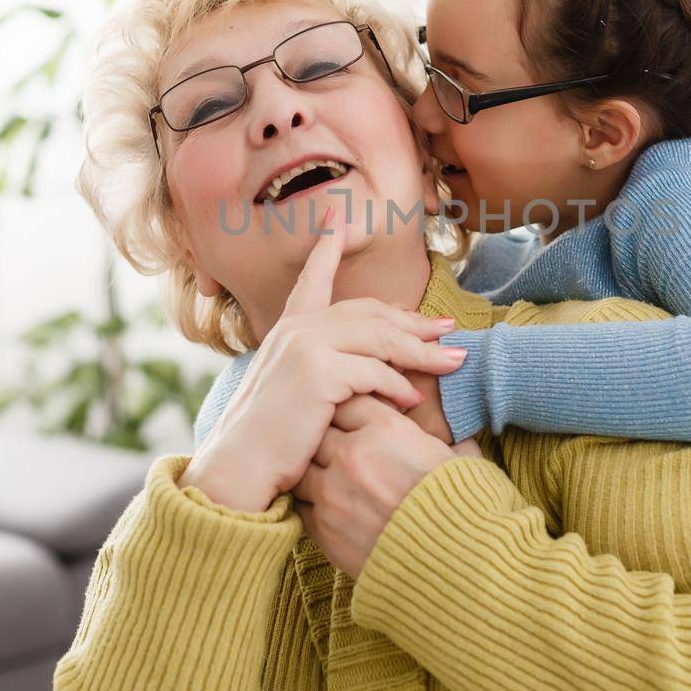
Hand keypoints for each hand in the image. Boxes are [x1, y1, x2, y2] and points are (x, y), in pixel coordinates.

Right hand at [182, 210, 467, 511]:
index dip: (327, 248)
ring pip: (381, 338)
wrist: (237, 470)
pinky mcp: (317, 372)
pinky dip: (400, 386)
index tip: (340, 221)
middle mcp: (296, 329)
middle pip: (370, 313)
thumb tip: (362, 372)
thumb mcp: (292, 394)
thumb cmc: (268, 443)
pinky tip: (414, 400)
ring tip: (453, 362)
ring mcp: (305, 346)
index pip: (313, 279)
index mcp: (288, 329)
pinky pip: (376, 372)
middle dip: (414, 321)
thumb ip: (320, 371)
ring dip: (423, 352)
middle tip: (449, 330)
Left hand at [292, 395, 482, 576]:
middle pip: (317, 430)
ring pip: (302, 469)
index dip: (350, 410)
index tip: (357, 423)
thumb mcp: (464, 462)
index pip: (347, 401)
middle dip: (326, 438)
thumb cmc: (468, 510)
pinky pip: (302, 506)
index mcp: (387, 430)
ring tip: (334, 483)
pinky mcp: (324, 530)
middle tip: (341, 452)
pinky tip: (333, 511)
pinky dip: (313, 505)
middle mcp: (353, 455)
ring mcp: (333, 493)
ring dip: (315, 473)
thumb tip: (456, 442)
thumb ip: (449, 443)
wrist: (459, 568)